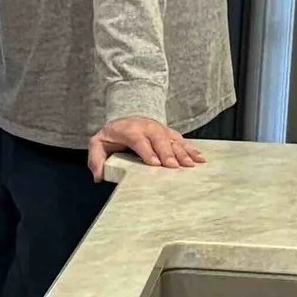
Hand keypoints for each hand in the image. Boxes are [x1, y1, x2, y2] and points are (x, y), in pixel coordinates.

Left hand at [87, 115, 203, 180]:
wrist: (125, 118)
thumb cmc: (112, 136)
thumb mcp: (98, 144)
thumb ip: (96, 159)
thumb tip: (99, 177)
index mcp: (129, 130)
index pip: (138, 139)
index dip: (147, 151)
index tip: (155, 163)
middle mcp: (146, 127)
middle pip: (158, 139)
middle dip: (167, 152)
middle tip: (174, 166)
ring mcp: (159, 129)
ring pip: (172, 139)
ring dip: (183, 151)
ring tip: (192, 163)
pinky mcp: (168, 133)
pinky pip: (181, 140)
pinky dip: (191, 149)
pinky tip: (200, 158)